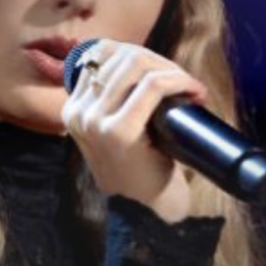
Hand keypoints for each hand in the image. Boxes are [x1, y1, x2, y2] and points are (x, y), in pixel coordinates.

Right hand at [61, 41, 207, 222]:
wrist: (145, 212)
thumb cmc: (140, 168)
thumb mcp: (118, 128)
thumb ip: (118, 98)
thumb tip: (145, 60)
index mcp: (73, 108)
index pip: (101, 53)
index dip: (140, 53)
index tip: (164, 71)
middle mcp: (77, 112)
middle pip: (121, 56)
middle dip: (159, 61)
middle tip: (184, 82)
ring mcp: (93, 121)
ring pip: (136, 65)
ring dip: (171, 70)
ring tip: (190, 88)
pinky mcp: (117, 131)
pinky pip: (151, 86)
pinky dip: (177, 81)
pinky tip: (193, 92)